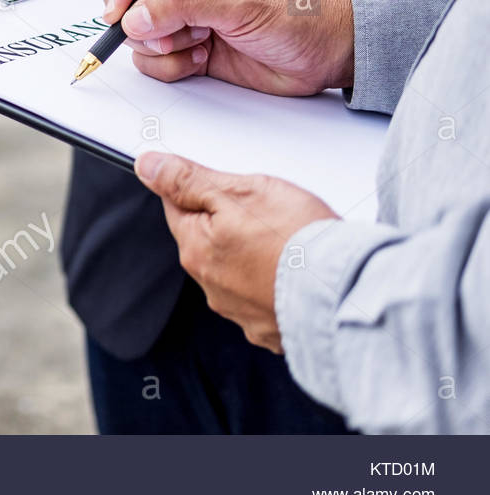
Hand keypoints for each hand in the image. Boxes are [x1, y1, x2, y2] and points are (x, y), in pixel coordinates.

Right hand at [101, 0, 354, 95]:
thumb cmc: (300, 13)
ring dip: (161, 45)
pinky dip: (171, 66)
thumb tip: (136, 16)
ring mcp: (182, 17)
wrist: (326, 54)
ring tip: (201, 42)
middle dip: (139, 18)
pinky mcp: (184, 48)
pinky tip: (203, 59)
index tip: (120, 6)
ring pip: (135, 32)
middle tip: (167, 30)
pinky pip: (152, 60)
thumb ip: (184, 5)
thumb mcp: (242, 2)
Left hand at [135, 151, 336, 352]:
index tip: (223, 185)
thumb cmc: (298, 240)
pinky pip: (263, 298)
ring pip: (235, 268)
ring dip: (252, 254)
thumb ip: (188, 180)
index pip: (177, 206)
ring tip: (288, 242)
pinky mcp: (269, 329)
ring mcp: (239, 311)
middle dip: (229, 221)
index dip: (200, 188)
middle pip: (207, 238)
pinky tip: (295, 273)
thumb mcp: (239, 192)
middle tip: (269, 212)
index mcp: (196, 248)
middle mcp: (210, 285)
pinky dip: (274, 284)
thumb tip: (147, 166)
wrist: (346, 293)